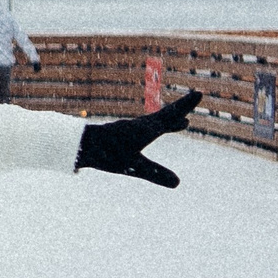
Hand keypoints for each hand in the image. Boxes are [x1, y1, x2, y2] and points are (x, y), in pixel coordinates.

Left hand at [75, 91, 199, 187]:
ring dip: (170, 121)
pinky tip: (152, 134)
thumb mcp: (132, 166)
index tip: (198, 93)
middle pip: (165, 116)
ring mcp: (129, 130)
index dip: (185, 106)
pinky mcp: (120, 136)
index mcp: (146, 129)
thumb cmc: (106, 154)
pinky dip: (155, 129)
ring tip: (183, 124)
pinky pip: (143, 130)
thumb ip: (155, 173)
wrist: (78, 146)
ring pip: (155, 123)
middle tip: (195, 99)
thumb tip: (177, 183)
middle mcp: (139, 126)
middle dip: (181, 111)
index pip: (170, 115)